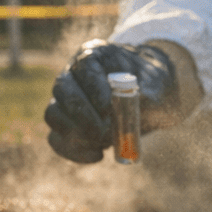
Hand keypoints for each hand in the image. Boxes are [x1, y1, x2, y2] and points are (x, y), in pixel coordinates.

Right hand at [44, 40, 177, 163]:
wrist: (150, 96)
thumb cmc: (151, 86)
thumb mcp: (157, 87)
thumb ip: (144, 98)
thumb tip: (124, 117)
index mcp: (94, 55)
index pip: (84, 68)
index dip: (95, 90)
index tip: (111, 111)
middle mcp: (73, 74)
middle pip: (62, 90)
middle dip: (82, 115)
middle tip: (104, 133)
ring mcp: (64, 99)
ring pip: (54, 115)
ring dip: (76, 134)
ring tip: (103, 144)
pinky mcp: (65, 123)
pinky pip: (56, 139)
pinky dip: (73, 151)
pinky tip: (98, 155)